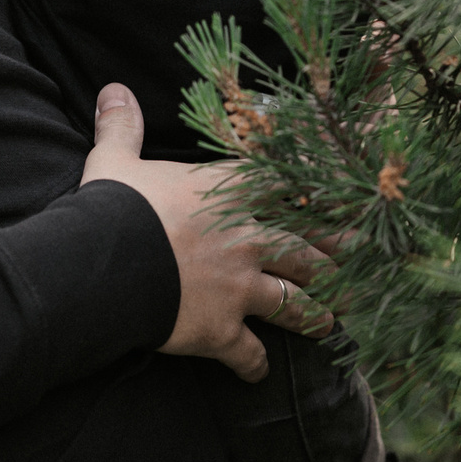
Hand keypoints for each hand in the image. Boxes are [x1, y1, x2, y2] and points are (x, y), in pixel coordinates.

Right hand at [80, 83, 333, 381]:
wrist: (103, 266)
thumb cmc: (114, 207)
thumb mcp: (116, 160)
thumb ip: (123, 127)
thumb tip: (111, 88)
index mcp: (228, 193)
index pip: (287, 187)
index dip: (317, 192)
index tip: (342, 197)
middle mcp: (246, 238)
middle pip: (307, 249)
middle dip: (335, 258)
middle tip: (357, 263)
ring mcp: (240, 287)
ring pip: (295, 303)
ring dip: (315, 316)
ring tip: (330, 323)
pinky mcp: (223, 329)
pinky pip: (250, 353)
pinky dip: (255, 365)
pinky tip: (258, 373)